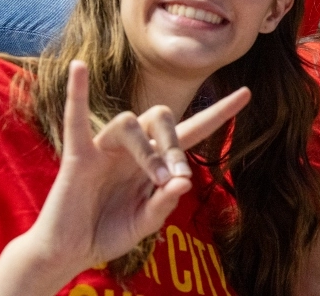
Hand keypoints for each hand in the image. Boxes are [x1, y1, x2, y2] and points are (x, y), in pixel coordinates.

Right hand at [20, 61, 248, 275]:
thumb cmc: (110, 232)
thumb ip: (163, 204)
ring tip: (155, 178)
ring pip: (130, 124)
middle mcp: (133, 147)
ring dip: (147, 150)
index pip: (193, 129)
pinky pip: (75, 118)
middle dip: (174, 146)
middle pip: (162, 117)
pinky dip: (77, 93)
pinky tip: (79, 68)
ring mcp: (105, 148)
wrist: (72, 250)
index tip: (246, 93)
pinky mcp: (79, 156)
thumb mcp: (145, 223)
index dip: (219, 112)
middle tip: (176, 177)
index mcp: (156, 161)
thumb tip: (184, 182)